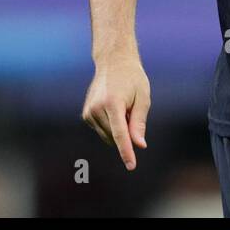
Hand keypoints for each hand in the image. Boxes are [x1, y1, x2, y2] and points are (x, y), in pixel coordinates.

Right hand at [81, 52, 150, 170]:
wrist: (113, 63)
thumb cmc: (133, 79)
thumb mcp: (143, 98)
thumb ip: (139, 123)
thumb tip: (139, 145)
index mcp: (112, 103)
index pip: (120, 134)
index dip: (126, 151)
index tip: (131, 166)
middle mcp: (97, 109)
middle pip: (116, 136)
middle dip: (127, 131)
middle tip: (132, 110)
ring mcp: (89, 112)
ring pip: (108, 136)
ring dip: (119, 128)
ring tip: (123, 106)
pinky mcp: (86, 115)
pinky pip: (103, 130)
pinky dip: (112, 126)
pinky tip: (115, 107)